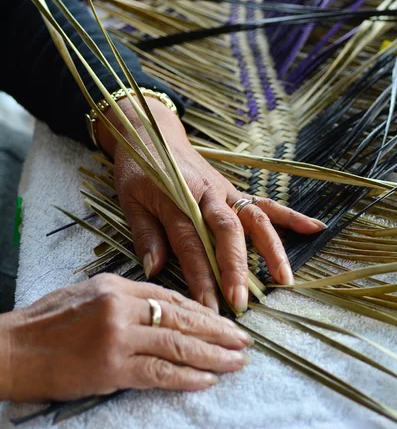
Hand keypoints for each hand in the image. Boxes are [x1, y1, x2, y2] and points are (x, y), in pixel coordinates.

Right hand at [0, 274, 250, 401]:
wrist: (15, 347)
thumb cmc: (47, 320)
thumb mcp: (89, 293)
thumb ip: (126, 298)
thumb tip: (161, 308)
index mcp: (119, 285)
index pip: (171, 296)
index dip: (202, 309)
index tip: (224, 319)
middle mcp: (123, 306)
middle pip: (182, 318)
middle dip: (217, 330)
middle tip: (244, 339)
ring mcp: (119, 337)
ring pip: (177, 345)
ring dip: (212, 355)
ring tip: (237, 361)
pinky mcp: (111, 368)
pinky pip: (158, 372)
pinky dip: (186, 376)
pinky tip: (207, 378)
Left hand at [98, 98, 324, 312]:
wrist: (153, 132)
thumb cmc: (138, 168)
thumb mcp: (130, 199)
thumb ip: (145, 234)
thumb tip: (155, 270)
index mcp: (177, 198)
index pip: (190, 242)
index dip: (200, 276)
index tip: (209, 307)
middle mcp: (206, 194)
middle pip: (227, 232)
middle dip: (237, 268)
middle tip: (242, 302)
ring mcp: (224, 190)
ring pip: (253, 218)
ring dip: (271, 249)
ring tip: (285, 280)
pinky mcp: (234, 189)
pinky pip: (264, 203)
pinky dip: (289, 216)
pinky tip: (314, 228)